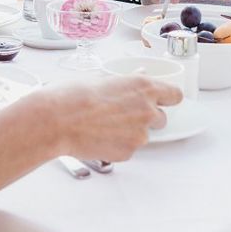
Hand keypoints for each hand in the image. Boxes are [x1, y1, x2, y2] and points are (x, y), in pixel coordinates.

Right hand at [47, 76, 182, 161]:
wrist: (55, 121)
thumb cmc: (72, 96)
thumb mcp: (101, 78)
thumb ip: (125, 82)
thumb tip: (134, 79)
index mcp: (143, 87)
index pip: (175, 95)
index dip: (167, 97)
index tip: (161, 99)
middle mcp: (147, 111)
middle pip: (161, 118)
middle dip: (146, 117)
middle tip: (123, 113)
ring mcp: (139, 135)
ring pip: (143, 135)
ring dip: (131, 132)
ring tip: (104, 125)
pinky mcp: (128, 153)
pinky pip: (129, 149)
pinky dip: (118, 145)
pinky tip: (99, 136)